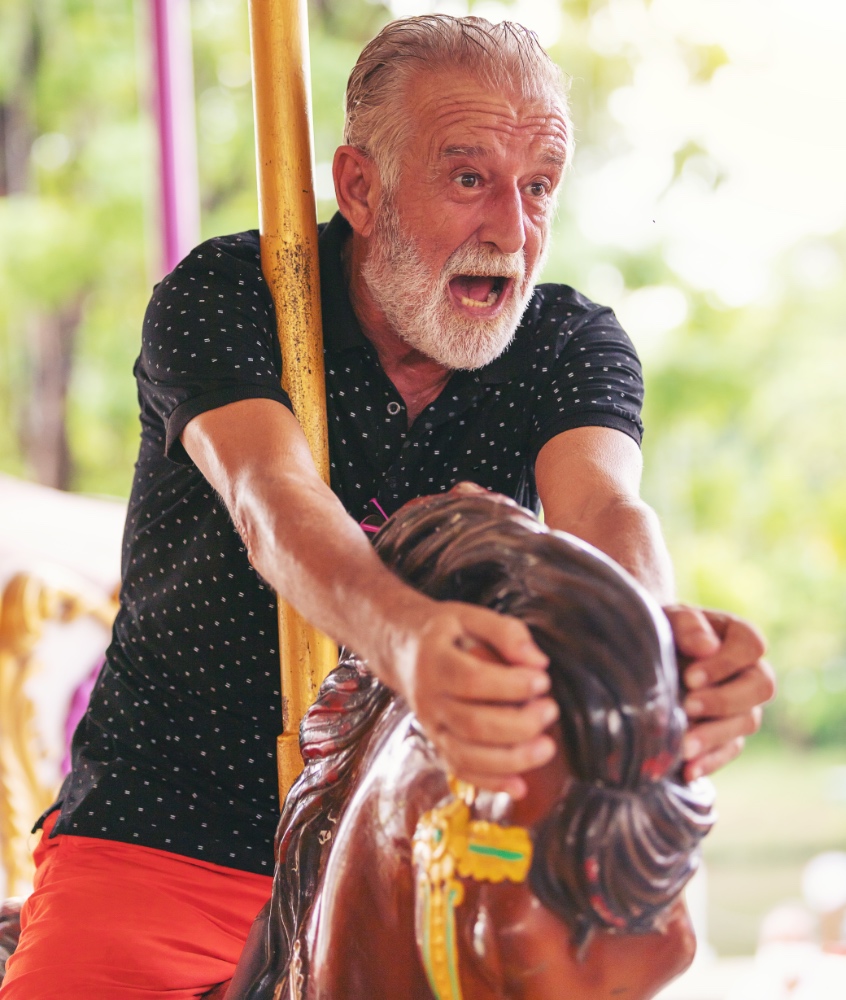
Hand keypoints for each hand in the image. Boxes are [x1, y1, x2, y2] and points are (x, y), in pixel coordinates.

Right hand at [391, 601, 558, 798]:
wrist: (401, 650)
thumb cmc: (442, 632)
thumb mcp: (469, 615)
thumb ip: (506, 632)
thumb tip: (537, 662)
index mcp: (434, 661)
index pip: (472, 680)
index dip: (511, 685)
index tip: (542, 680)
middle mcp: (429, 699)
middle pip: (472, 724)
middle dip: (519, 724)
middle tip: (550, 710)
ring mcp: (431, 726)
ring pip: (467, 756)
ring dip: (511, 759)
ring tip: (546, 747)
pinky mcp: (437, 743)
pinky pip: (461, 771)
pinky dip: (490, 783)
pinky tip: (520, 786)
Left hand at [664, 605, 775, 780]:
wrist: (640, 658)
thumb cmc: (657, 632)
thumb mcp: (666, 619)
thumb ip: (687, 625)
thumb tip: (708, 646)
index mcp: (737, 636)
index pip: (751, 645)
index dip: (726, 663)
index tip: (690, 677)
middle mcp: (748, 670)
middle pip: (760, 686)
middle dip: (723, 700)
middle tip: (687, 707)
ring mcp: (742, 704)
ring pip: (746, 722)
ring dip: (714, 735)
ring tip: (682, 745)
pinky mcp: (728, 734)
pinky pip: (730, 750)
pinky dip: (710, 761)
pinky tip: (687, 770)